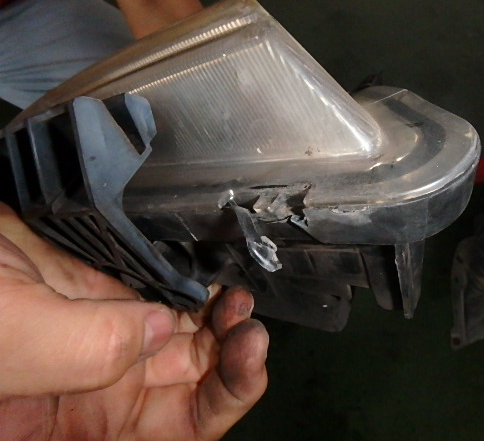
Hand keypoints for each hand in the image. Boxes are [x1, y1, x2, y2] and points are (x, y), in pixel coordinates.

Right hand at [0, 203, 267, 439]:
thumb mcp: (5, 337)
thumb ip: (87, 349)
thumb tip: (164, 327)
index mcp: (67, 426)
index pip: (167, 435)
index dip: (212, 412)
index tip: (243, 369)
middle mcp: (88, 388)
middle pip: (182, 388)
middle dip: (228, 359)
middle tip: (246, 322)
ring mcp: (94, 335)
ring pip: (176, 340)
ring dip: (218, 322)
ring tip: (237, 296)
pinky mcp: (94, 291)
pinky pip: (157, 297)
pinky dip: (189, 289)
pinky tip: (207, 272)